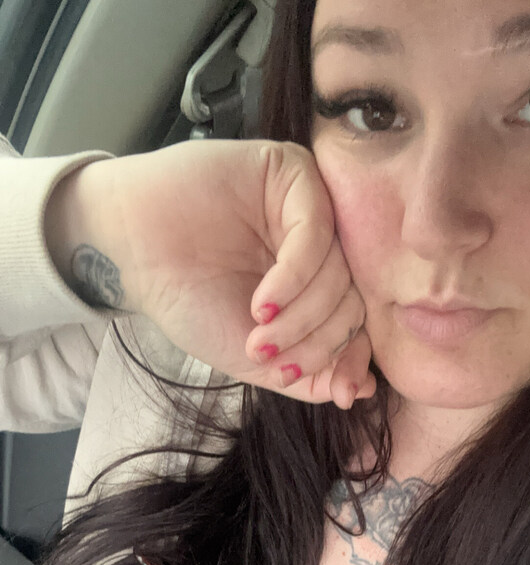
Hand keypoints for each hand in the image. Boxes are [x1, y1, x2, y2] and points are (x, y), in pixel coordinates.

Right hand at [54, 140, 375, 409]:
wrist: (130, 252)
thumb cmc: (186, 299)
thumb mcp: (254, 356)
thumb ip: (309, 374)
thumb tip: (363, 389)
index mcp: (315, 284)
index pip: (357, 321)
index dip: (353, 358)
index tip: (342, 391)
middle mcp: (321, 245)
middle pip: (352, 299)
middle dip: (319, 342)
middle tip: (275, 363)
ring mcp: (309, 208)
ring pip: (339, 271)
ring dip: (303, 316)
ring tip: (258, 336)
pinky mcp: (292, 173)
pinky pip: (317, 231)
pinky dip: (294, 278)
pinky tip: (262, 305)